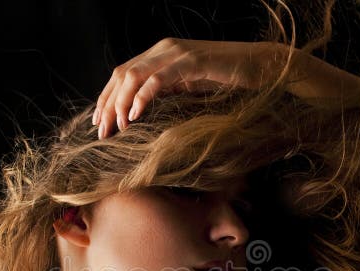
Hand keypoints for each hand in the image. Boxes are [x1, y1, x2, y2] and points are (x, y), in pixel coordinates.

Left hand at [92, 38, 282, 138]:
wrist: (260, 64)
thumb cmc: (228, 78)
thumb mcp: (190, 85)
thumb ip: (167, 90)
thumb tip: (142, 110)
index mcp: (160, 53)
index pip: (122, 73)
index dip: (107, 97)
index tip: (99, 122)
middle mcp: (164, 49)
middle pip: (121, 74)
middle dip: (108, 104)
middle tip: (101, 132)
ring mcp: (176, 53)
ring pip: (133, 76)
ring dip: (120, 104)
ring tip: (117, 127)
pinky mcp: (190, 62)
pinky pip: (157, 79)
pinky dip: (142, 98)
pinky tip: (135, 116)